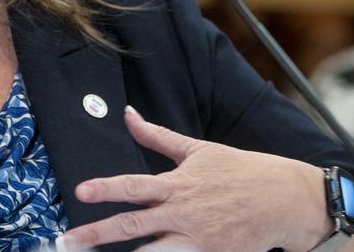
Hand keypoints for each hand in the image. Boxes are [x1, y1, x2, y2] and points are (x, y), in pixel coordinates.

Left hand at [58, 106, 331, 251]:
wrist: (287, 200)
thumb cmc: (242, 171)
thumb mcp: (199, 150)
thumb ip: (158, 136)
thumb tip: (128, 115)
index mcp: (178, 185)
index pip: (133, 187)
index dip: (105, 189)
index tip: (80, 193)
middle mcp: (183, 214)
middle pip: (132, 227)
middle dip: (96, 235)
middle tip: (65, 242)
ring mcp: (197, 240)